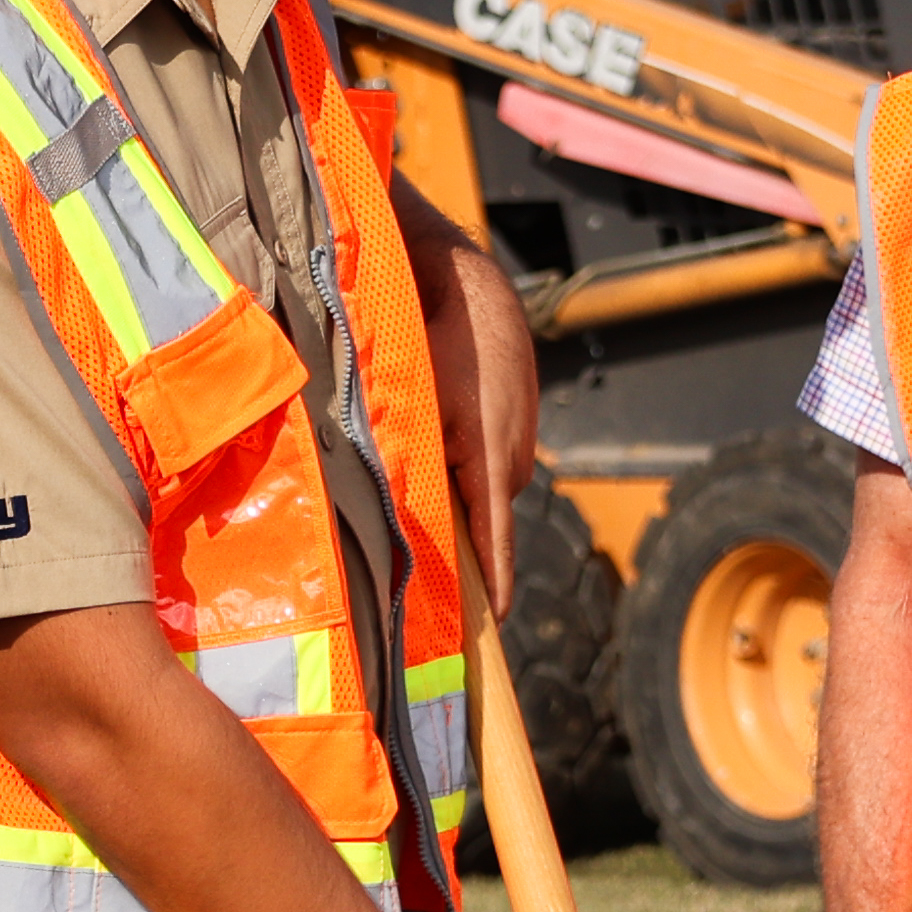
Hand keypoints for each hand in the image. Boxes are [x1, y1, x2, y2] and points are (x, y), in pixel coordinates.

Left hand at [402, 198, 540, 619]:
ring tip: (415, 461)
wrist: (470, 288)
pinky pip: (486, 460)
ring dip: (451, 485)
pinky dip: (461, 458)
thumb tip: (392, 517)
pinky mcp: (515, 427)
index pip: (495, 542)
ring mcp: (519, 442)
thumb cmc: (434, 344)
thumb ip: (404, 463)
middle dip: (449, 529)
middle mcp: (513, 459)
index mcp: (490, 460)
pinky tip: (436, 430)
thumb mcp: (410, 407)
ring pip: (479, 486)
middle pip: (479, 518)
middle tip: (405, 542)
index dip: (493, 586)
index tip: (493, 624)